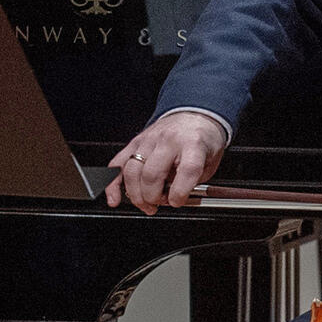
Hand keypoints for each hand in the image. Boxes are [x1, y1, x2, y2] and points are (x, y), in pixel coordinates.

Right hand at [105, 111, 228, 213]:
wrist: (192, 116)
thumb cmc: (201, 141)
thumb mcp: (209, 163)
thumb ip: (193, 183)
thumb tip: (172, 200)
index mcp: (193, 144)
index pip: (187, 170)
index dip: (180, 193)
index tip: (177, 202)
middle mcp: (168, 140)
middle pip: (152, 174)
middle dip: (153, 197)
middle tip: (160, 203)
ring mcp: (148, 140)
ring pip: (132, 172)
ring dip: (136, 195)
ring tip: (146, 205)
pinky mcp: (134, 142)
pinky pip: (117, 164)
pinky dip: (112, 184)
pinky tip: (114, 199)